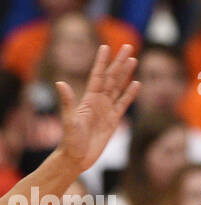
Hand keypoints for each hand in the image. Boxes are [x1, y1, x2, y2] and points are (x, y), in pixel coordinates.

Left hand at [56, 44, 138, 176]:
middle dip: (119, 62)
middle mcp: (98, 101)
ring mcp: (106, 110)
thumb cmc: (70, 141)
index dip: (102, 61)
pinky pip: (123, 104)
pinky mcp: (113, 120)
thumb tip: (60, 82)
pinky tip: (136, 84)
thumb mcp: (69, 121)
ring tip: (133, 60)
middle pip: (111, 77)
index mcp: (88, 99)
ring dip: (126, 74)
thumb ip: (67, 101)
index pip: (98, 75)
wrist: (77, 158)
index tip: (106, 46)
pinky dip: (130, 94)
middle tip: (128, 47)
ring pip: (118, 87)